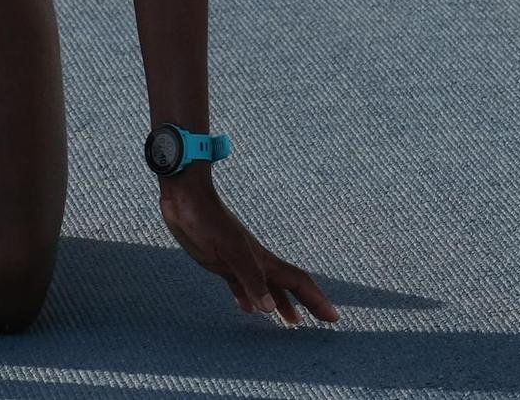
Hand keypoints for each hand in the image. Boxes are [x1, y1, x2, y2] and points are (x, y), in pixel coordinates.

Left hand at [158, 168, 339, 324]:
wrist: (186, 198)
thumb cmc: (207, 221)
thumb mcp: (228, 252)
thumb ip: (250, 279)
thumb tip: (270, 308)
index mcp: (262, 259)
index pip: (298, 282)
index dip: (316, 299)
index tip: (333, 317)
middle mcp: (255, 261)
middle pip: (287, 286)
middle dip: (305, 303)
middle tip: (320, 321)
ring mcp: (238, 261)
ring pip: (266, 287)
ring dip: (279, 304)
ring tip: (289, 322)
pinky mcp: (221, 260)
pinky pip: (241, 284)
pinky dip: (248, 298)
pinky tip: (247, 308)